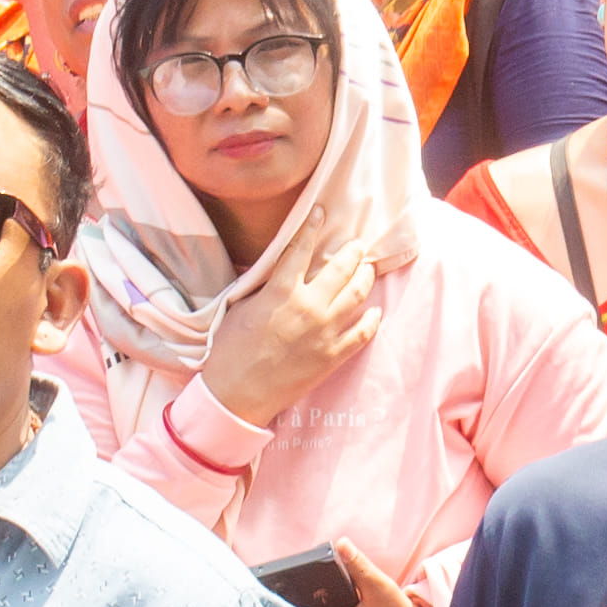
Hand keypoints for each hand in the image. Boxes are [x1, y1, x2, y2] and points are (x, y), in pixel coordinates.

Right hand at [202, 217, 387, 426]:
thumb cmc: (231, 351)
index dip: (312, 226)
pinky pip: (363, 333)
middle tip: (357, 244)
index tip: (321, 212)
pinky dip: (372, 319)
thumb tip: (281, 269)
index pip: (302, 248)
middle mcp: (309, 307)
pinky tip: (374, 310)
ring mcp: (325, 332)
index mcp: (282, 292)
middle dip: (352, 251)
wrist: (237, 395)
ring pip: (357, 294)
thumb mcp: (240, 307)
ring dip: (365, 277)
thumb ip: (265, 285)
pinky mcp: (334, 356)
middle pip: (341, 268)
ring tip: (368, 269)